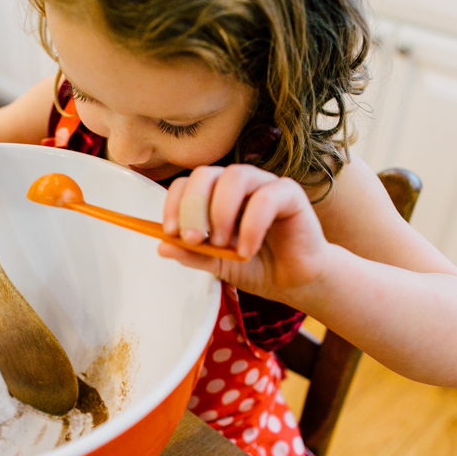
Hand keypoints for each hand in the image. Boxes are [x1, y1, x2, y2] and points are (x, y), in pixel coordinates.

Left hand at [159, 164, 332, 300]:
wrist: (295, 282)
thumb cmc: (257, 265)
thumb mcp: (217, 265)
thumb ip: (192, 254)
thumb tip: (161, 246)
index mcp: (216, 195)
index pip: (187, 183)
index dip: (175, 204)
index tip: (171, 232)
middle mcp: (238, 184)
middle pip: (205, 173)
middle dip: (193, 206)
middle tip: (191, 238)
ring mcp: (264, 184)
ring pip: (235, 176)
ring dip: (220, 212)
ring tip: (221, 244)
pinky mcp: (289, 194)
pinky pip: (266, 198)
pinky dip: (251, 225)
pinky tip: (246, 250)